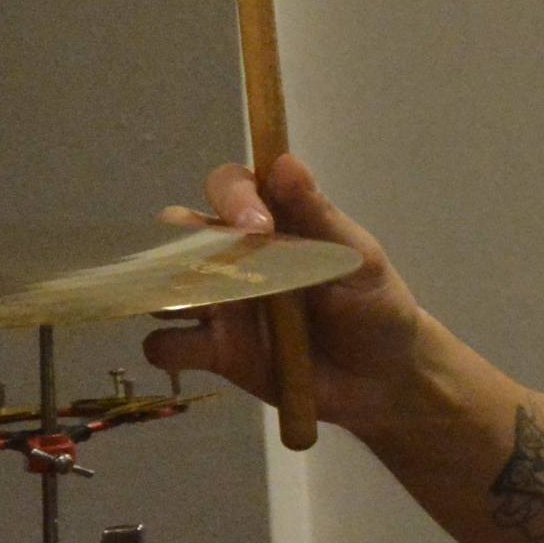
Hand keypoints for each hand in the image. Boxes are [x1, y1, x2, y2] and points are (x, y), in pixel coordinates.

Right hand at [145, 154, 428, 437]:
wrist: (384, 378)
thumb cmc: (376, 306)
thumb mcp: (358, 259)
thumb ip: (320, 217)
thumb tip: (286, 163)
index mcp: (274, 223)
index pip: (232, 188)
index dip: (233, 198)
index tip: (257, 228)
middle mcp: (235, 257)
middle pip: (177, 231)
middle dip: (177, 243)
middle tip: (210, 270)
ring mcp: (220, 304)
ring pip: (159, 285)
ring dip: (161, 292)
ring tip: (194, 306)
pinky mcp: (214, 352)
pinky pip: (164, 344)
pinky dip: (167, 346)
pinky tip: (199, 351)